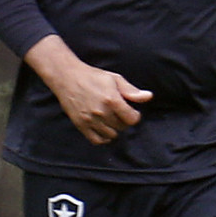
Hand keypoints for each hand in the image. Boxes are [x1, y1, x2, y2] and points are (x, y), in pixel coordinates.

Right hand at [23, 34, 151, 144]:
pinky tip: (104, 130)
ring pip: (111, 135)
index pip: (132, 119)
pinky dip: (103, 138)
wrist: (67, 77)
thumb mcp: (114, 79)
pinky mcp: (80, 125)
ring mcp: (90, 120)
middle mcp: (101, 112)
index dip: (134, 116)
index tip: (131, 111)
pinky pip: (96, 140)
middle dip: (124, 121)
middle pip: (122, 127)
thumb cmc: (92, 76)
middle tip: (119, 113)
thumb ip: (131, 91)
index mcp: (112, 100)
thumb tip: (148, 97)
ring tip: (110, 119)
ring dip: (114, 129)